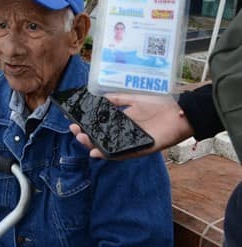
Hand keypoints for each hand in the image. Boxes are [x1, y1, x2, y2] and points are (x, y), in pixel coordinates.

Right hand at [69, 92, 194, 158]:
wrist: (180, 110)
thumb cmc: (159, 103)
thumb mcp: (134, 98)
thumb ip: (117, 99)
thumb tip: (98, 98)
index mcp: (123, 122)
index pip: (101, 126)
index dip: (87, 125)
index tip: (74, 121)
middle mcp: (125, 134)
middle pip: (102, 138)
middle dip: (86, 136)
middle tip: (75, 131)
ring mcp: (133, 142)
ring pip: (109, 148)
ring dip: (94, 146)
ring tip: (83, 139)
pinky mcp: (142, 149)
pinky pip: (124, 155)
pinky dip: (111, 155)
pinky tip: (99, 152)